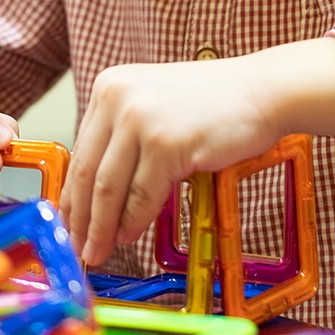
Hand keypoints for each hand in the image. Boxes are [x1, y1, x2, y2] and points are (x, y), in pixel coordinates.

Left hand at [61, 56, 280, 265]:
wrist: (263, 91)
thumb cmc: (216, 103)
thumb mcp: (156, 107)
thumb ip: (125, 137)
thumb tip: (96, 192)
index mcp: (110, 84)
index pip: (82, 149)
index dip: (73, 192)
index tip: (71, 219)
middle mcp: (117, 97)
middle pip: (88, 170)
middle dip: (81, 216)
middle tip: (78, 245)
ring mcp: (140, 119)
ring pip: (108, 188)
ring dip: (102, 227)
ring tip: (99, 250)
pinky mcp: (165, 143)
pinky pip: (142, 196)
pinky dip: (133, 222)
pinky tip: (129, 237)